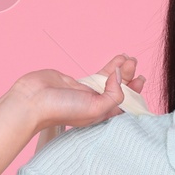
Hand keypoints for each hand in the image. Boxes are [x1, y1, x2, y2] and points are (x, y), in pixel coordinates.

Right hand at [11, 54, 147, 145]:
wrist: (33, 101)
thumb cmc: (62, 109)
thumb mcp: (95, 108)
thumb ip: (114, 95)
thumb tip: (119, 76)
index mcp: (102, 116)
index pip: (124, 106)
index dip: (135, 93)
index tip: (140, 80)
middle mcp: (96, 105)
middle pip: (119, 91)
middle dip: (129, 77)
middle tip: (135, 64)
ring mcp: (87, 93)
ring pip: (110, 80)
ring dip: (121, 69)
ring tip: (129, 58)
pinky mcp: (77, 83)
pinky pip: (98, 74)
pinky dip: (109, 66)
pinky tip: (117, 59)